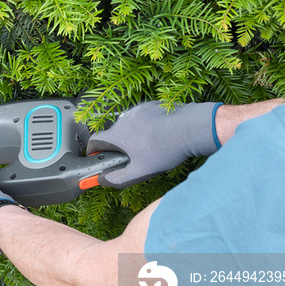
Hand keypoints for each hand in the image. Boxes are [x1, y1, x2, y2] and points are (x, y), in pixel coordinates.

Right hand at [86, 101, 221, 187]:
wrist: (191, 128)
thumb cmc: (164, 150)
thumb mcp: (140, 171)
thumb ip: (117, 178)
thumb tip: (102, 180)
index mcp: (117, 134)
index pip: (94, 140)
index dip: (93, 151)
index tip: (97, 157)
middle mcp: (123, 119)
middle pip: (113, 133)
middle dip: (117, 145)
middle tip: (130, 158)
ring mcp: (138, 109)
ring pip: (128, 125)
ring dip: (132, 135)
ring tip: (149, 147)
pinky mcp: (152, 105)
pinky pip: (142, 117)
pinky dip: (145, 126)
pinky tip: (160, 135)